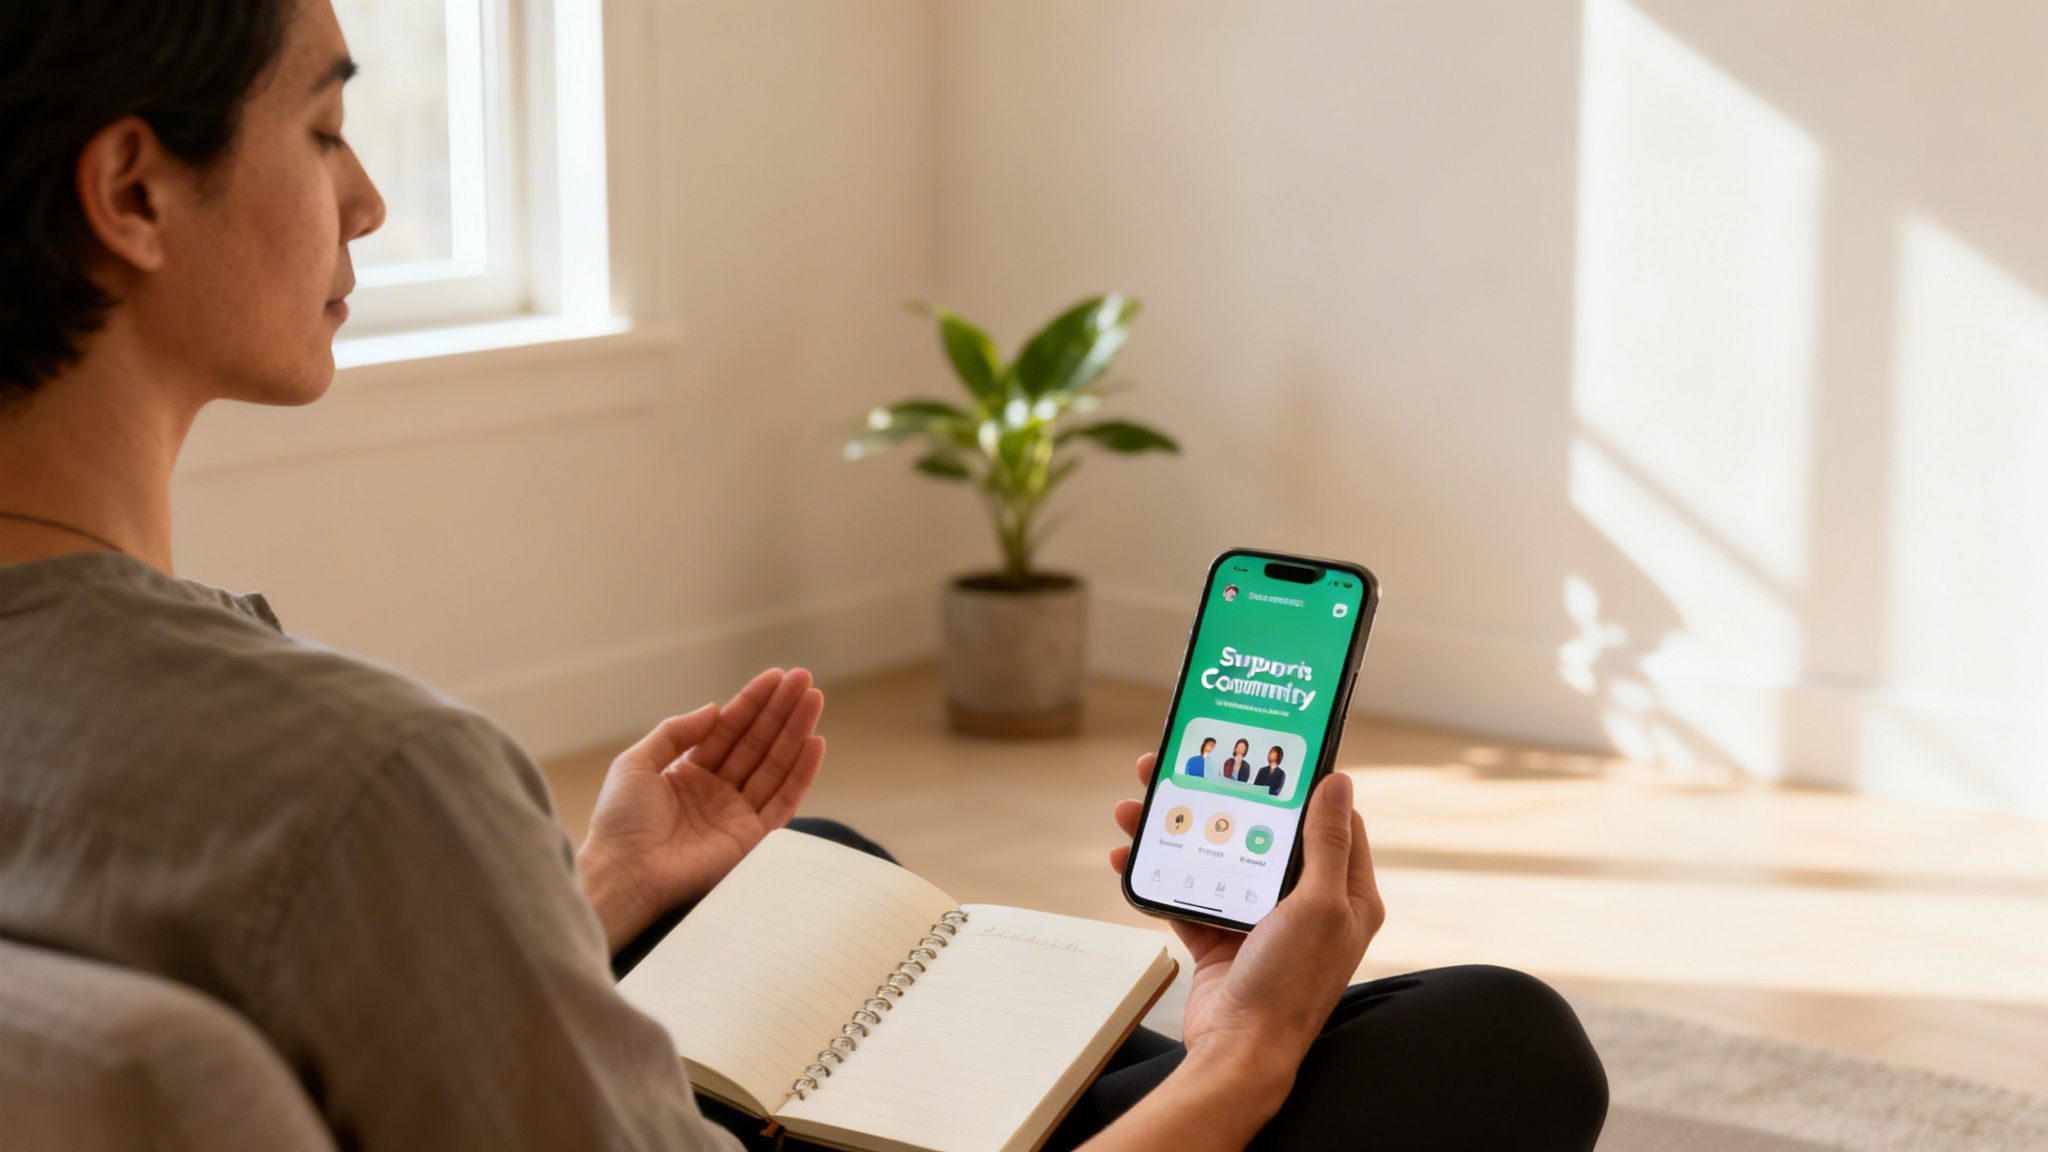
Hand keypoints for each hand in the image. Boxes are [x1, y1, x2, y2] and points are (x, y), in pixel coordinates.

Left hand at [578, 668, 825, 950]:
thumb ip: (675, 732)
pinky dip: (802, 773)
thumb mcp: (636, 763)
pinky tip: (815, 743)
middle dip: (781, 710)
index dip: (753, 703)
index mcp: (689, 772)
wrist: (624, 872)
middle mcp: (717, 790)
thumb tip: (716, 709)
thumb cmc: (621, 821)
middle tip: (805, 679)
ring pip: (775, 765)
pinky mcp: (753, 838)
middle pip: (757, 742)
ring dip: (797, 732)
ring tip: (815, 699)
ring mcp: (737, 813)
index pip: (729, 730)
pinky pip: (784, 800)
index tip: (776, 677)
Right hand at [1109, 754, 1382, 1067]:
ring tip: (1137, 805)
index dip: (1302, 784)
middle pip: (1261, 833)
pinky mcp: (1219, 938)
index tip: (1268, 753)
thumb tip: (1338, 781)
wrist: (1239, 1054)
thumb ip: (1324, 842)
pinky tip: (1129, 854)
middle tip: (1181, 769)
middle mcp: (1305, 905)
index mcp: (1345, 894)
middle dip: (1220, 799)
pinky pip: (1185, 893)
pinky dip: (1157, 873)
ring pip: (1217, 857)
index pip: (1331, 821)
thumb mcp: (1317, 905)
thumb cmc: (1289, 987)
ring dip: (1176, 830)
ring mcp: (1259, 921)